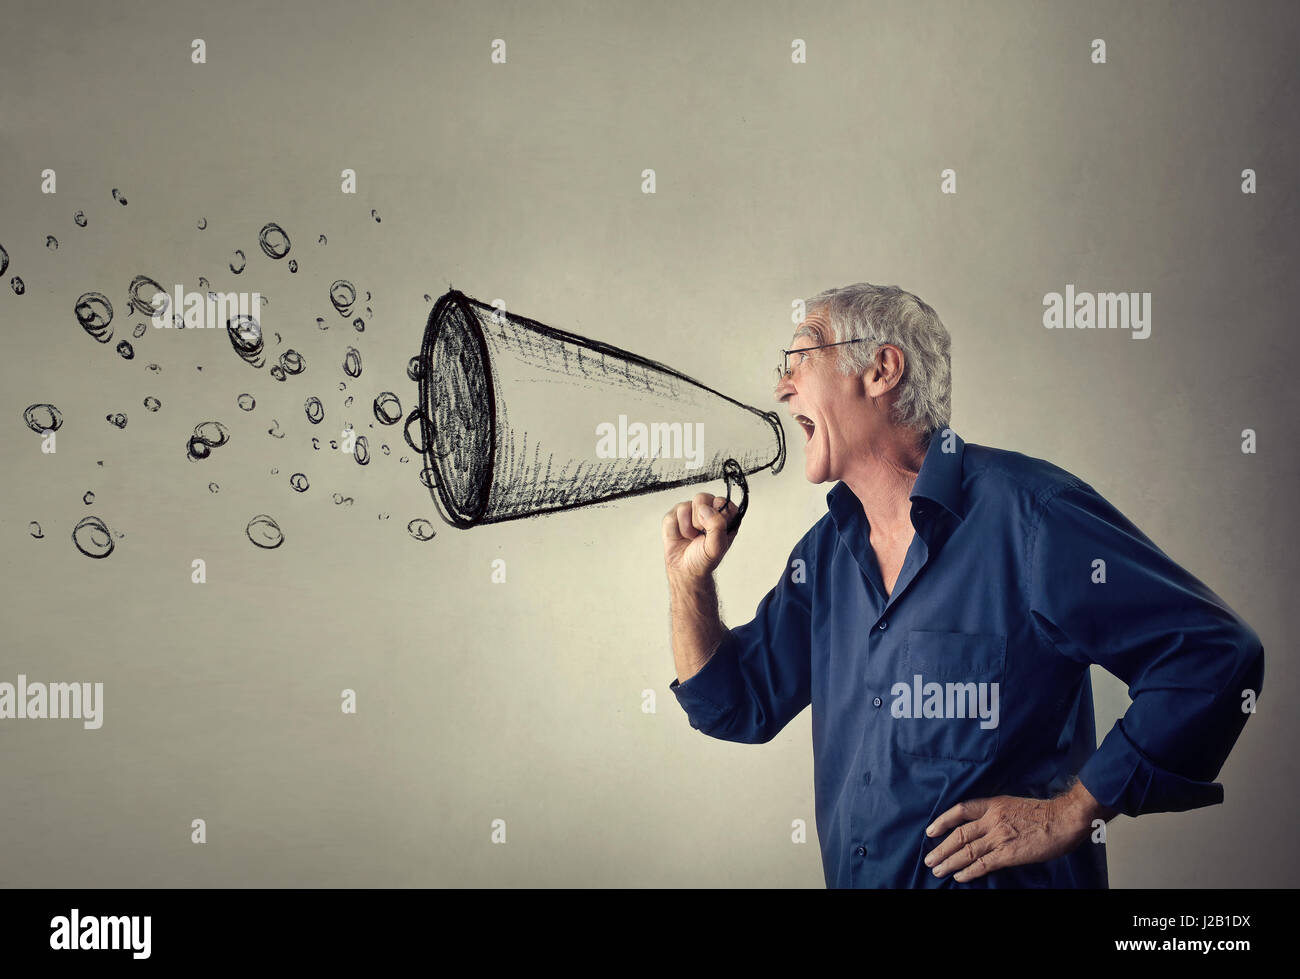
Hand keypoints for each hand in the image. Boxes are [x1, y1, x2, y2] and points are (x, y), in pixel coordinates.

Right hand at [662, 492, 739, 581]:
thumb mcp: (716, 546)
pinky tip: (680, 536)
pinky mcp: (675, 515)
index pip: (723, 502)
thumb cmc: (703, 558)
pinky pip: (673, 515)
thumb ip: (717, 526)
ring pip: (686, 506)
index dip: (716, 514)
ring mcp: (691, 511)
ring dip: (687, 527)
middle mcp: (709, 510)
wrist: (685, 569)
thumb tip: (705, 508)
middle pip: (703, 498)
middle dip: (699, 518)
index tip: (712, 529)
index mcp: (725, 516)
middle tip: (700, 532)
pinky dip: (676, 529)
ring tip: (691, 536)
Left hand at [921, 791, 1098, 882]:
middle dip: (941, 848)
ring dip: (949, 862)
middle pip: (959, 834)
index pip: (960, 810)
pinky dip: (968, 871)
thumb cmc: (1045, 813)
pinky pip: (983, 864)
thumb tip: (984, 826)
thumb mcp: (1014, 804)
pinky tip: (959, 876)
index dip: (942, 820)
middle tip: (929, 859)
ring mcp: (999, 836)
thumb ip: (998, 814)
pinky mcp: (1009, 853)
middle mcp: (992, 819)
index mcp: (993, 804)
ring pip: (967, 850)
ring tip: (937, 870)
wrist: (1065, 819)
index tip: (930, 831)